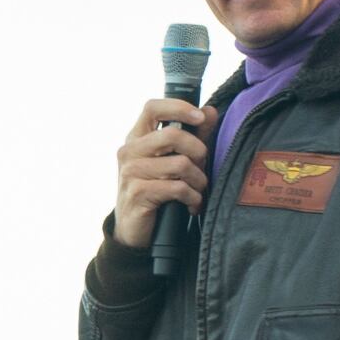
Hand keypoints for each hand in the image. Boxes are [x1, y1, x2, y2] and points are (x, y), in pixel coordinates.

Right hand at [112, 99, 219, 248]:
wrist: (134, 231)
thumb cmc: (156, 191)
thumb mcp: (172, 160)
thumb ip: (192, 135)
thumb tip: (209, 111)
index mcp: (137, 137)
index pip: (153, 108)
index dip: (179, 108)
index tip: (200, 118)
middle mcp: (130, 151)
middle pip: (173, 136)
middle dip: (198, 152)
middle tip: (202, 167)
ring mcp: (131, 172)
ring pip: (180, 164)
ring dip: (198, 180)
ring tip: (198, 190)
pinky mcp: (138, 193)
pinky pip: (177, 188)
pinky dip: (192, 197)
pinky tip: (192, 204)